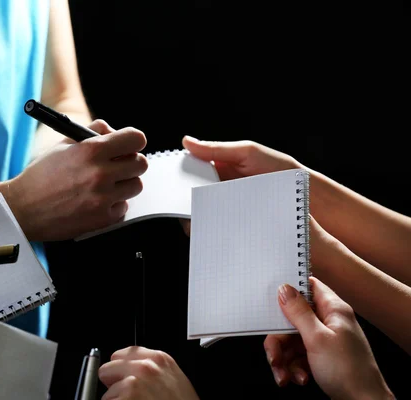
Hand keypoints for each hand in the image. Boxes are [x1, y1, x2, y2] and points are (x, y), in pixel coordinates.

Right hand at [11, 119, 147, 240]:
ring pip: (136, 186)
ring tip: (105, 185)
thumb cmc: (40, 177)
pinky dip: (114, 205)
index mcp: (92, 150)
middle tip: (117, 166)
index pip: (136, 139)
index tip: (129, 146)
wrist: (23, 209)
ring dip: (124, 184)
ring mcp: (103, 198)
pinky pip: (124, 208)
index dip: (133, 141)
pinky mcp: (102, 219)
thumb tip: (113, 131)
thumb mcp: (63, 145)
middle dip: (130, 163)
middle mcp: (100, 173)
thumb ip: (91, 133)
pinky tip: (96, 202)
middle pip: (141, 163)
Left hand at [98, 346, 198, 399]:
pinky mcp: (125, 399)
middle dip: (115, 384)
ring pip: (107, 392)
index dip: (122, 371)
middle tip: (132, 397)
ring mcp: (133, 383)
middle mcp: (145, 367)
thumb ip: (153, 370)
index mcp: (158, 359)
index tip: (128, 380)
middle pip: (108, 368)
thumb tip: (130, 371)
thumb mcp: (173, 380)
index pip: (123, 354)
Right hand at [179, 137, 302, 235]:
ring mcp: (228, 204)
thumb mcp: (248, 153)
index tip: (172, 180)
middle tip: (183, 201)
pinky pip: (215, 224)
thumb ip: (216, 149)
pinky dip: (209, 225)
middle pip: (193, 192)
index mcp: (222, 166)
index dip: (181, 174)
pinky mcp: (234, 221)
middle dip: (186, 196)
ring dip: (197, 213)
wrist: (306, 201)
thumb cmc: (280, 171)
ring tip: (196, 216)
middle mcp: (222, 186)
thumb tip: (187, 142)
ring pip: (202, 210)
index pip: (193, 169)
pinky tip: (209, 226)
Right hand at [264, 277, 393, 399]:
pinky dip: (294, 368)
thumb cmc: (350, 372)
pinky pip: (298, 357)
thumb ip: (299, 312)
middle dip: (279, 341)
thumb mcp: (317, 339)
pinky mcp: (322, 358)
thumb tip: (285, 289)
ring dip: (284, 360)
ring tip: (285, 375)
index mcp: (333, 310)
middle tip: (274, 355)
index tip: (272, 301)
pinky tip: (299, 379)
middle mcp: (329, 323)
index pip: (309, 286)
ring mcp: (325, 341)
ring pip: (292, 342)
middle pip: (293, 320)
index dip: (290, 290)